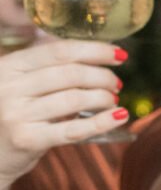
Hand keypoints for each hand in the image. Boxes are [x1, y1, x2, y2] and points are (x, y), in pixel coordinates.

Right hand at [0, 40, 124, 176]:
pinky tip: (120, 116)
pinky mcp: (27, 139)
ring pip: (75, 99)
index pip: (59, 51)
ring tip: (112, 100)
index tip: (120, 54)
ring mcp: (15, 114)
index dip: (95, 50)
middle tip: (116, 85)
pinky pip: (73, 129)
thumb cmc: (14, 112)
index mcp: (9, 66)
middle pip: (71, 74)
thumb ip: (48, 67)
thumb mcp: (20, 83)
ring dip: (103, 98)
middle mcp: (8, 87)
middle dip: (103, 77)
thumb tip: (97, 51)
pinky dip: (102, 122)